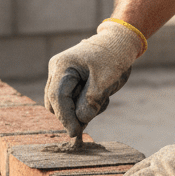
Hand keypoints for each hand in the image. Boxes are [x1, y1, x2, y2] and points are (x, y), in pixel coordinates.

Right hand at [45, 19, 145, 137]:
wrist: (120, 42)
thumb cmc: (113, 57)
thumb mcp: (105, 81)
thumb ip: (91, 102)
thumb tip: (80, 122)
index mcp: (62, 66)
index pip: (57, 97)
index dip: (65, 117)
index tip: (75, 133)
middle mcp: (57, 70)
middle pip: (55, 102)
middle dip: (71, 114)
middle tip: (93, 115)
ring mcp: (61, 75)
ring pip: (62, 103)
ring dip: (79, 109)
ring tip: (102, 99)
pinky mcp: (69, 80)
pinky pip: (70, 100)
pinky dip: (83, 104)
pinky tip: (99, 96)